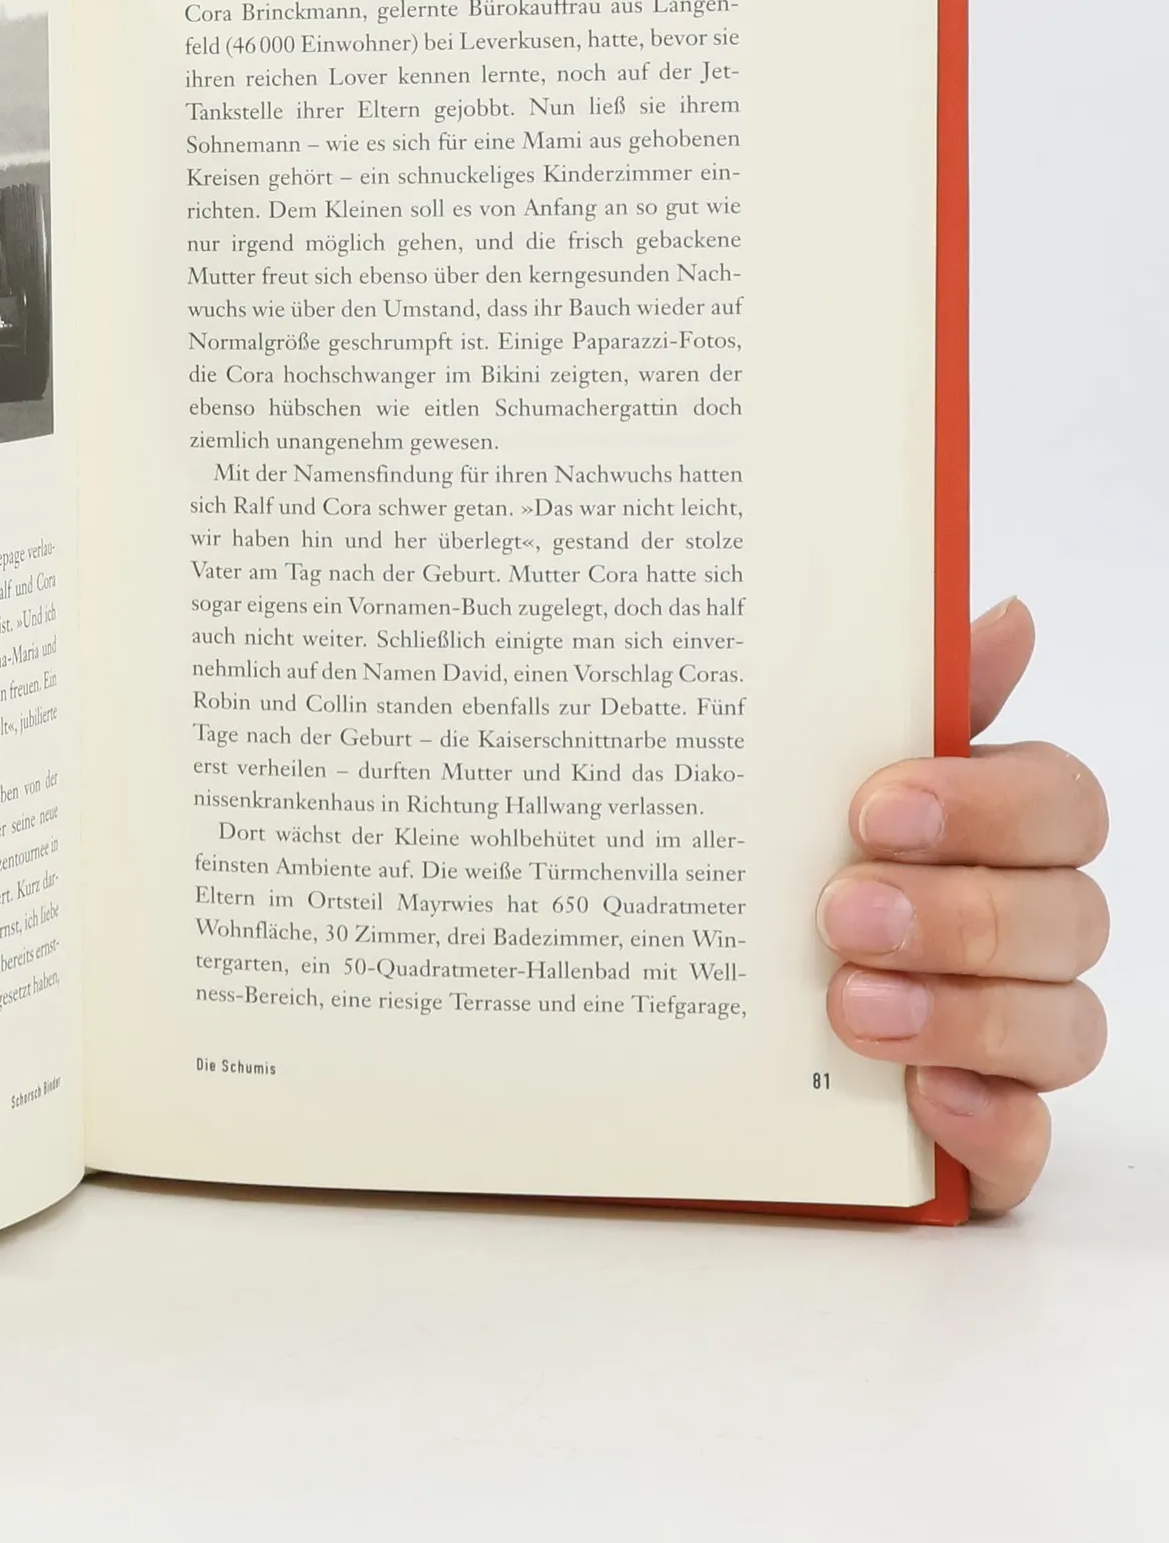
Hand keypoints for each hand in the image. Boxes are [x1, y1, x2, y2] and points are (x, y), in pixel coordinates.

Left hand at [819, 598, 1108, 1212]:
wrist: (696, 1015)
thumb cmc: (789, 866)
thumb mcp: (817, 776)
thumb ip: (911, 701)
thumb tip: (1006, 615)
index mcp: (998, 833)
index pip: (1062, 804)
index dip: (988, 803)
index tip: (877, 805)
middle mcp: (1022, 933)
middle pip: (1066, 916)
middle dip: (959, 913)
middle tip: (841, 912)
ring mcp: (1010, 1040)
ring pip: (1060, 1029)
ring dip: (962, 1016)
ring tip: (850, 1006)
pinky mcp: (982, 1136)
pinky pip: (1027, 1147)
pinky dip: (988, 1124)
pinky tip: (926, 1104)